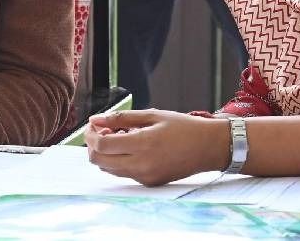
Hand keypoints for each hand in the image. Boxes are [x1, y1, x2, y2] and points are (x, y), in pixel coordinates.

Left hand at [85, 109, 228, 185]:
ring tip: (116, 136)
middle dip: (92, 145)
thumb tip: (95, 119)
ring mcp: (145, 177)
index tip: (93, 124)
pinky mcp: (149, 183)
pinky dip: (118, 160)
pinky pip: (123, 173)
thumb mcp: (152, 115)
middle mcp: (141, 165)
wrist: (209, 148)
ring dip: (104, 153)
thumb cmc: (184, 127)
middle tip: (100, 130)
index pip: (101, 145)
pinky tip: (129, 147)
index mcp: (142, 145)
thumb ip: (121, 118)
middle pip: (99, 161)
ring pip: (109, 169)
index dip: (91, 134)